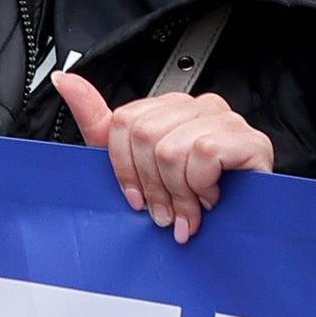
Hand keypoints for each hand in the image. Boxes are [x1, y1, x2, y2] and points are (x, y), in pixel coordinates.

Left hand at [51, 70, 275, 243]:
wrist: (241, 237)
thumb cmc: (189, 202)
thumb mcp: (133, 166)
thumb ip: (98, 123)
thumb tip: (64, 79)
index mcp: (169, 109)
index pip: (124, 121)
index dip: (124, 168)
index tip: (136, 199)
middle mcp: (197, 107)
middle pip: (144, 134)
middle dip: (152, 186)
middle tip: (167, 212)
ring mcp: (226, 120)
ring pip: (171, 148)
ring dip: (178, 194)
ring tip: (191, 211)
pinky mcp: (250, 140)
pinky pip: (204, 152)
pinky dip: (202, 186)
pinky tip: (213, 199)